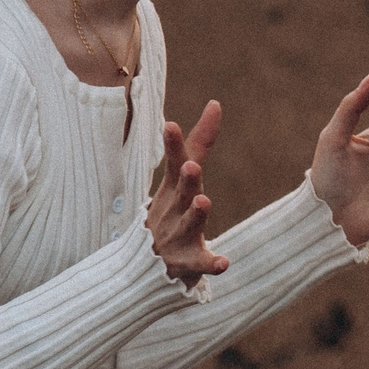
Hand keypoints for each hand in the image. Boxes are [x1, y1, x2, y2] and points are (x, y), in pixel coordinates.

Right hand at [146, 101, 228, 286]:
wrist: (144, 265)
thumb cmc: (170, 210)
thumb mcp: (182, 177)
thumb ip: (200, 143)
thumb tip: (215, 102)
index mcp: (173, 190)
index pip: (176, 165)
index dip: (174, 146)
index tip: (171, 124)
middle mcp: (173, 211)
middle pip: (182, 193)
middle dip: (187, 180)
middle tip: (192, 167)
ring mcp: (178, 238)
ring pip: (188, 226)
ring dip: (196, 215)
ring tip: (204, 202)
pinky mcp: (188, 263)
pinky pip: (201, 264)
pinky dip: (211, 264)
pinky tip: (224, 263)